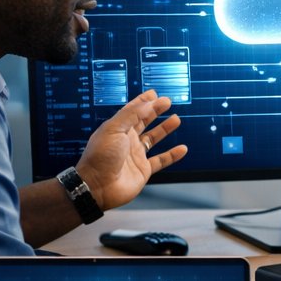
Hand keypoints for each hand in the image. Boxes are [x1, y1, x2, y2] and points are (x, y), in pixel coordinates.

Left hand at [75, 90, 187, 210]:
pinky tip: (182, 149)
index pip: (132, 111)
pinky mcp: (143, 170)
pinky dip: (172, 155)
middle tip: (167, 102)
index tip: (154, 93)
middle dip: (155, 111)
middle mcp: (127, 140)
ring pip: (153, 139)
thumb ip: (132, 115)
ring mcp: (135, 155)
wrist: (97, 186)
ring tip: (176, 120)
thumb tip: (149, 104)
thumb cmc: (100, 157)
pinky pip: (161, 160)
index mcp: (117, 129)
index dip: (143, 102)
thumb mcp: (113, 129)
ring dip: (164, 129)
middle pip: (144, 122)